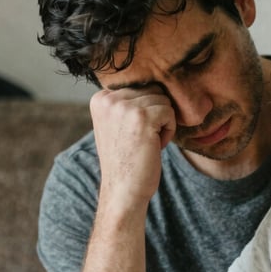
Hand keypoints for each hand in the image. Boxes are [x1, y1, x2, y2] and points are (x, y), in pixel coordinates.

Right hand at [89, 86, 175, 209]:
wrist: (123, 190)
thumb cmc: (126, 160)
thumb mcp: (116, 125)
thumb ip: (127, 103)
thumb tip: (156, 82)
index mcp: (100, 98)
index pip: (138, 87)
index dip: (144, 111)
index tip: (133, 134)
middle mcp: (108, 99)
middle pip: (152, 90)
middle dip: (155, 115)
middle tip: (143, 139)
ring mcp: (124, 107)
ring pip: (163, 100)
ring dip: (163, 123)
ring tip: (148, 143)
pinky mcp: (142, 117)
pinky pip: (170, 112)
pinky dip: (169, 130)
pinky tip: (155, 146)